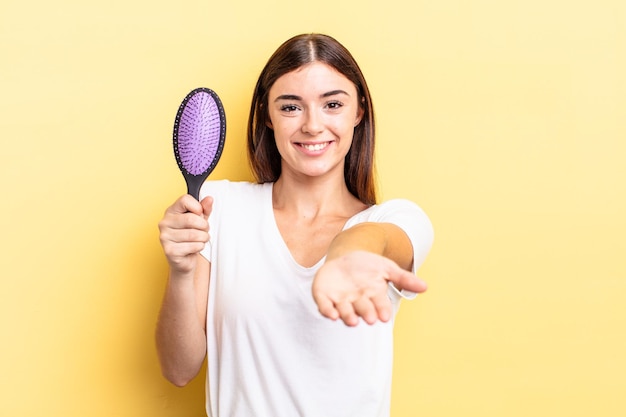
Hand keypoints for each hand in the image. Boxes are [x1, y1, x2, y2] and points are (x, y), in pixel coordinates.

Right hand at [158, 194, 212, 274]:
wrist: (184, 259)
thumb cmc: (191, 238)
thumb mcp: (200, 220)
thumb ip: (204, 209)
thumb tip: (209, 199)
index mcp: (171, 211)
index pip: (185, 200)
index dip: (198, 207)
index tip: (200, 214)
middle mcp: (165, 223)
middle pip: (191, 219)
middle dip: (204, 226)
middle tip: (205, 230)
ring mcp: (165, 237)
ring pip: (194, 234)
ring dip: (204, 238)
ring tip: (201, 239)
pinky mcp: (170, 251)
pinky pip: (193, 246)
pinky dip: (200, 247)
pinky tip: (195, 247)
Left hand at [312, 251, 426, 325]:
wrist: (345, 257)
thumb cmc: (368, 266)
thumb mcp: (386, 268)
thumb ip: (403, 278)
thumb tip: (425, 287)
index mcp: (373, 295)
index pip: (379, 304)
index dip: (382, 309)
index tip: (385, 316)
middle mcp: (357, 300)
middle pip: (362, 308)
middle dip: (366, 313)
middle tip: (370, 319)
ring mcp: (340, 299)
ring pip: (344, 310)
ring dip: (347, 316)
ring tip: (352, 321)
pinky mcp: (323, 296)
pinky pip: (324, 305)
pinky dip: (327, 310)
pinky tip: (330, 314)